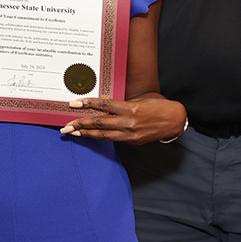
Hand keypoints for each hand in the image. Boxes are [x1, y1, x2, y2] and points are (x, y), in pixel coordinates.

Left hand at [60, 94, 186, 144]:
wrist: (174, 120)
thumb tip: (104, 104)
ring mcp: (130, 135)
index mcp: (131, 108)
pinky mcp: (133, 142)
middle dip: (80, 124)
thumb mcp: (140, 99)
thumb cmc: (158, 105)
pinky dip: (100, 137)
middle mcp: (129, 123)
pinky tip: (90, 136)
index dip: (88, 104)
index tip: (74, 103)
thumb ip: (123, 103)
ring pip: (103, 135)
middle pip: (99, 123)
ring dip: (86, 134)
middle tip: (65, 126)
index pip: (104, 105)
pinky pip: (113, 139)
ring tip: (73, 133)